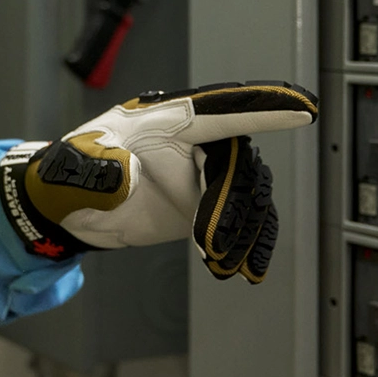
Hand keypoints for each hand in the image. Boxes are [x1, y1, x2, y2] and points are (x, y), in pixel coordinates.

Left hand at [0, 81, 318, 282]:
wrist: (73, 207)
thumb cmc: (74, 175)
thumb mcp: (80, 170)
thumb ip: (103, 171)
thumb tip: (126, 177)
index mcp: (168, 120)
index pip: (224, 110)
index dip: (266, 108)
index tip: (304, 109)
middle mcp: (195, 141)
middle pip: (239, 163)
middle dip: (233, 204)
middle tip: (214, 243)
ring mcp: (205, 171)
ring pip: (248, 192)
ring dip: (244, 229)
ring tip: (226, 262)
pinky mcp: (208, 202)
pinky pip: (244, 217)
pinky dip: (251, 242)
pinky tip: (247, 267)